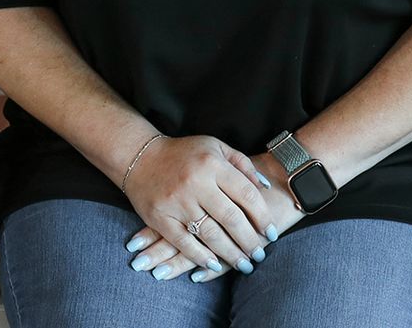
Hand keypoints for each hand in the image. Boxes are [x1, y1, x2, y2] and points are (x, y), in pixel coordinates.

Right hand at [127, 150, 304, 282]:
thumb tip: (266, 187)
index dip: (262, 217)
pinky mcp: (159, 217)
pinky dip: (200, 256)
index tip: (271, 233)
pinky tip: (214, 265)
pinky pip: (183, 242)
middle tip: (260, 255)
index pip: (246, 194)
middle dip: (249, 240)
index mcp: (213, 164)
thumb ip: (243, 165)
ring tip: (244, 265)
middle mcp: (196, 183)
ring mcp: (177, 201)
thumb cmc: (184, 153)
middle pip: (231, 218)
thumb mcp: (216, 147)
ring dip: (230, 253)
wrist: (139, 155)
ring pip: (210, 234)